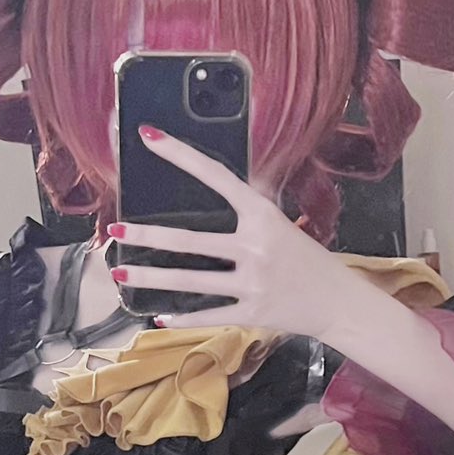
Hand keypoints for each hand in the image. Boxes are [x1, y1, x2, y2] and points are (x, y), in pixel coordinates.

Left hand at [106, 127, 370, 344]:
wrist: (339, 302)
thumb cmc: (305, 258)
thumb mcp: (280, 222)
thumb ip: (249, 205)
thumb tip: (218, 182)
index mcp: (262, 214)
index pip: (216, 176)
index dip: (180, 155)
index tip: (150, 137)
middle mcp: (255, 245)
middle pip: (189, 240)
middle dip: (146, 237)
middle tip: (114, 232)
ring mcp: (252, 281)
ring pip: (190, 280)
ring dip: (150, 278)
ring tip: (119, 272)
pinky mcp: (252, 312)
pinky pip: (208, 314)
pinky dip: (181, 317)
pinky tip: (157, 314)